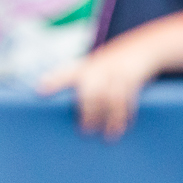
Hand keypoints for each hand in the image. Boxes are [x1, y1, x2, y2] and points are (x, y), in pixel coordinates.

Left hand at [38, 38, 160, 139]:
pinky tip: (122, 127)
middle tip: (85, 131)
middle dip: (88, 111)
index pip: (66, 74)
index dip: (53, 82)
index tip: (40, 90)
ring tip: (107, 135)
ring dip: (109, 118)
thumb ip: (81, 83)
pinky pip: (127, 99)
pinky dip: (124, 115)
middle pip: (91, 91)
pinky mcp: (132, 78)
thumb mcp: (95, 67)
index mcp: (86, 67)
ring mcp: (117, 72)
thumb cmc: (112, 64)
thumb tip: (61, 98)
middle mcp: (99, 68)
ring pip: (110, 98)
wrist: (142, 47)